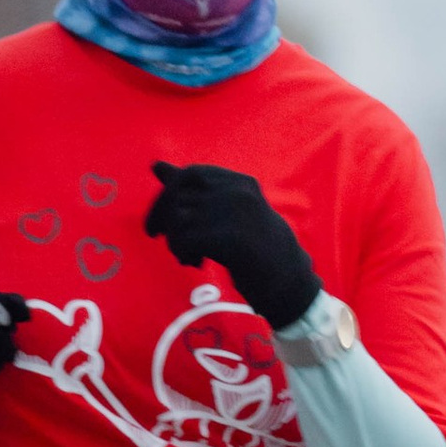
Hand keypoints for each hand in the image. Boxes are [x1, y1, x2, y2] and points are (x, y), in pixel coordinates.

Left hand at [144, 163, 320, 330]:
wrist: (289, 281)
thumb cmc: (260, 247)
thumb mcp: (231, 211)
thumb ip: (197, 190)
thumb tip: (156, 165)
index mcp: (241, 182)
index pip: (191, 174)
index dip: (169, 193)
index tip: (162, 214)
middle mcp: (237, 192)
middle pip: (178, 194)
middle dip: (161, 215)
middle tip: (156, 235)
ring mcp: (233, 213)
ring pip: (178, 219)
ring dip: (174, 240)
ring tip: (188, 256)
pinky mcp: (227, 237)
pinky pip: (184, 239)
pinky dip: (182, 252)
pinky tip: (196, 263)